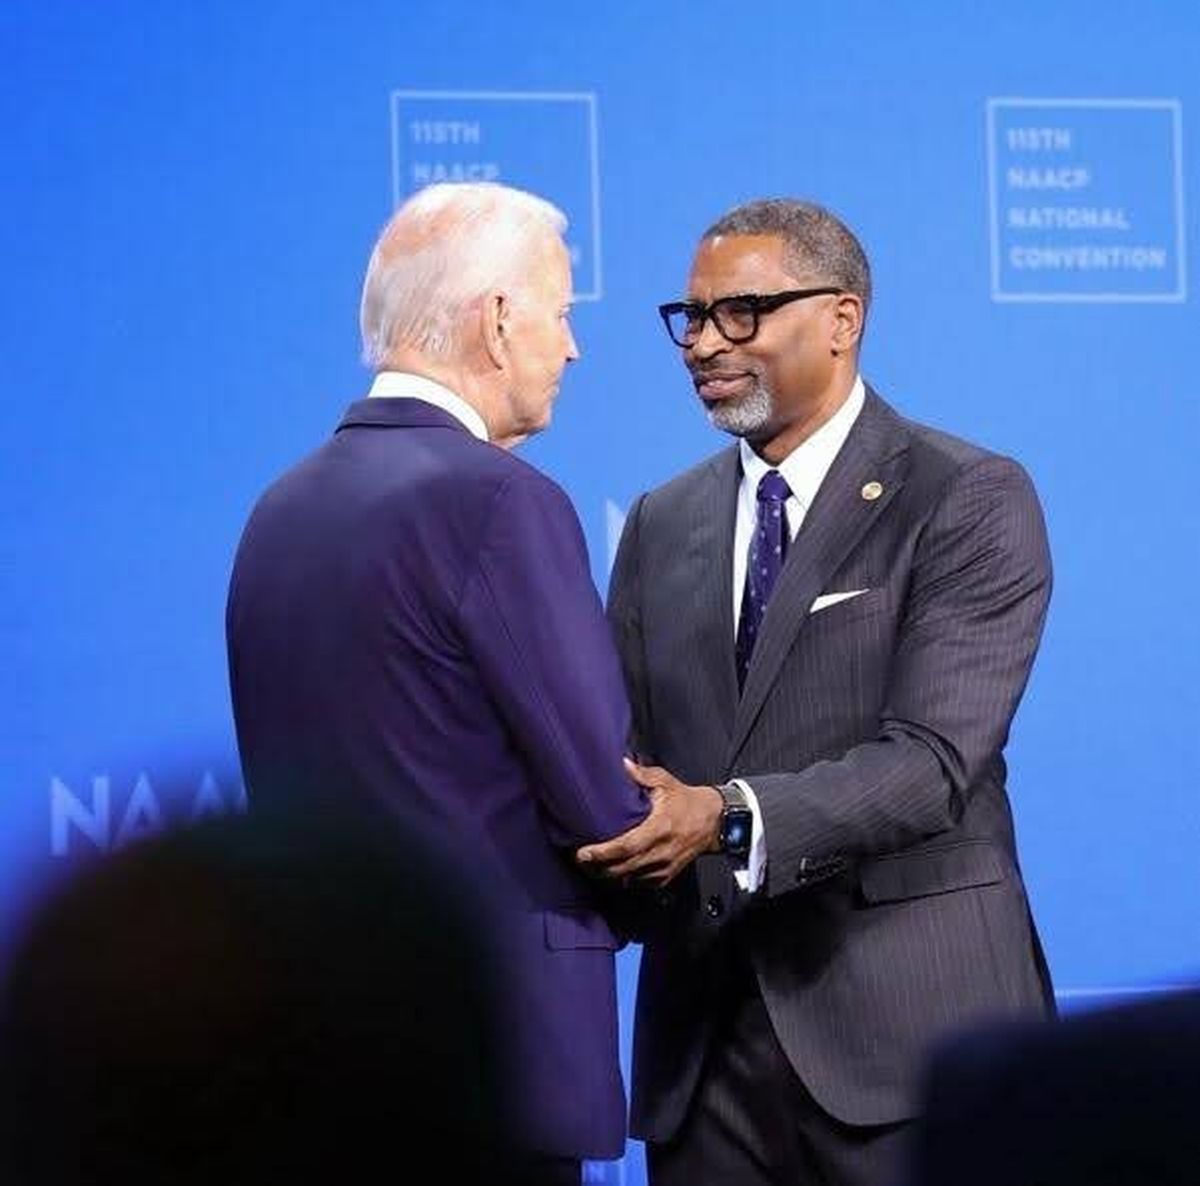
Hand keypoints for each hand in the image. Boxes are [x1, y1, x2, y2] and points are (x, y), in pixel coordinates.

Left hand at [576, 759, 722, 885]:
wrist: (714, 821)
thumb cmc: (688, 801)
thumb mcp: (666, 782)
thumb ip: (642, 774)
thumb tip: (622, 764)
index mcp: (659, 828)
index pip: (626, 847)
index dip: (602, 853)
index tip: (583, 852)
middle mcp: (661, 851)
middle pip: (622, 868)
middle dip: (597, 867)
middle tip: (578, 860)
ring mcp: (664, 866)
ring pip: (629, 879)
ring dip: (607, 876)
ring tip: (590, 866)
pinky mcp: (667, 875)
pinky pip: (640, 884)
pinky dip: (624, 880)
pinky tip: (612, 872)